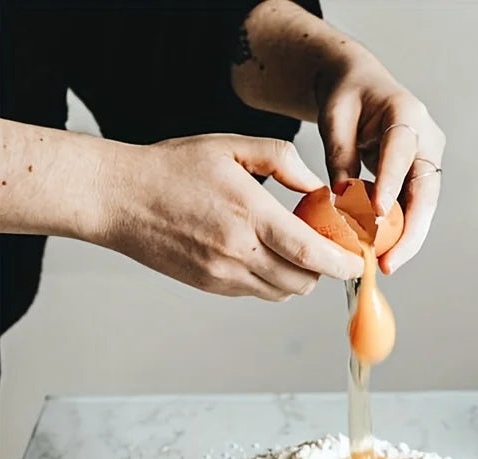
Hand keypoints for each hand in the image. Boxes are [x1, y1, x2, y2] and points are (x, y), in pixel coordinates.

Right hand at [97, 134, 362, 300]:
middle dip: (324, 271)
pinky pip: (258, 294)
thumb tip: (317, 188)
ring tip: (297, 250)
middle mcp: (238, 252)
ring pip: (283, 293)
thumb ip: (282, 161)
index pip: (311, 253)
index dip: (343, 264)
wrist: (118, 199)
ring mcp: (223, 275)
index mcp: (248, 214)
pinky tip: (266, 255)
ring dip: (300, 278)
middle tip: (329, 249)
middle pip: (303, 281)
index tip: (359, 262)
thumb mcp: (230, 146)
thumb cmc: (173, 167)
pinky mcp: (212, 286)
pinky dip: (273, 281)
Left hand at [316, 60, 445, 273]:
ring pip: (423, 208)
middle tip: (388, 262)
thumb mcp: (334, 118)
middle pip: (425, 192)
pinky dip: (400, 232)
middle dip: (409, 232)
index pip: (401, 152)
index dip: (390, 184)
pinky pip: (413, 209)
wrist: (361, 86)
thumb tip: (344, 203)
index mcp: (406, 114)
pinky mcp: (420, 179)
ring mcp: (427, 161)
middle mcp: (427, 140)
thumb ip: (340, 157)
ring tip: (385, 265)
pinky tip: (384, 254)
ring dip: (407, 239)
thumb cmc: (347, 96)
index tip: (377, 215)